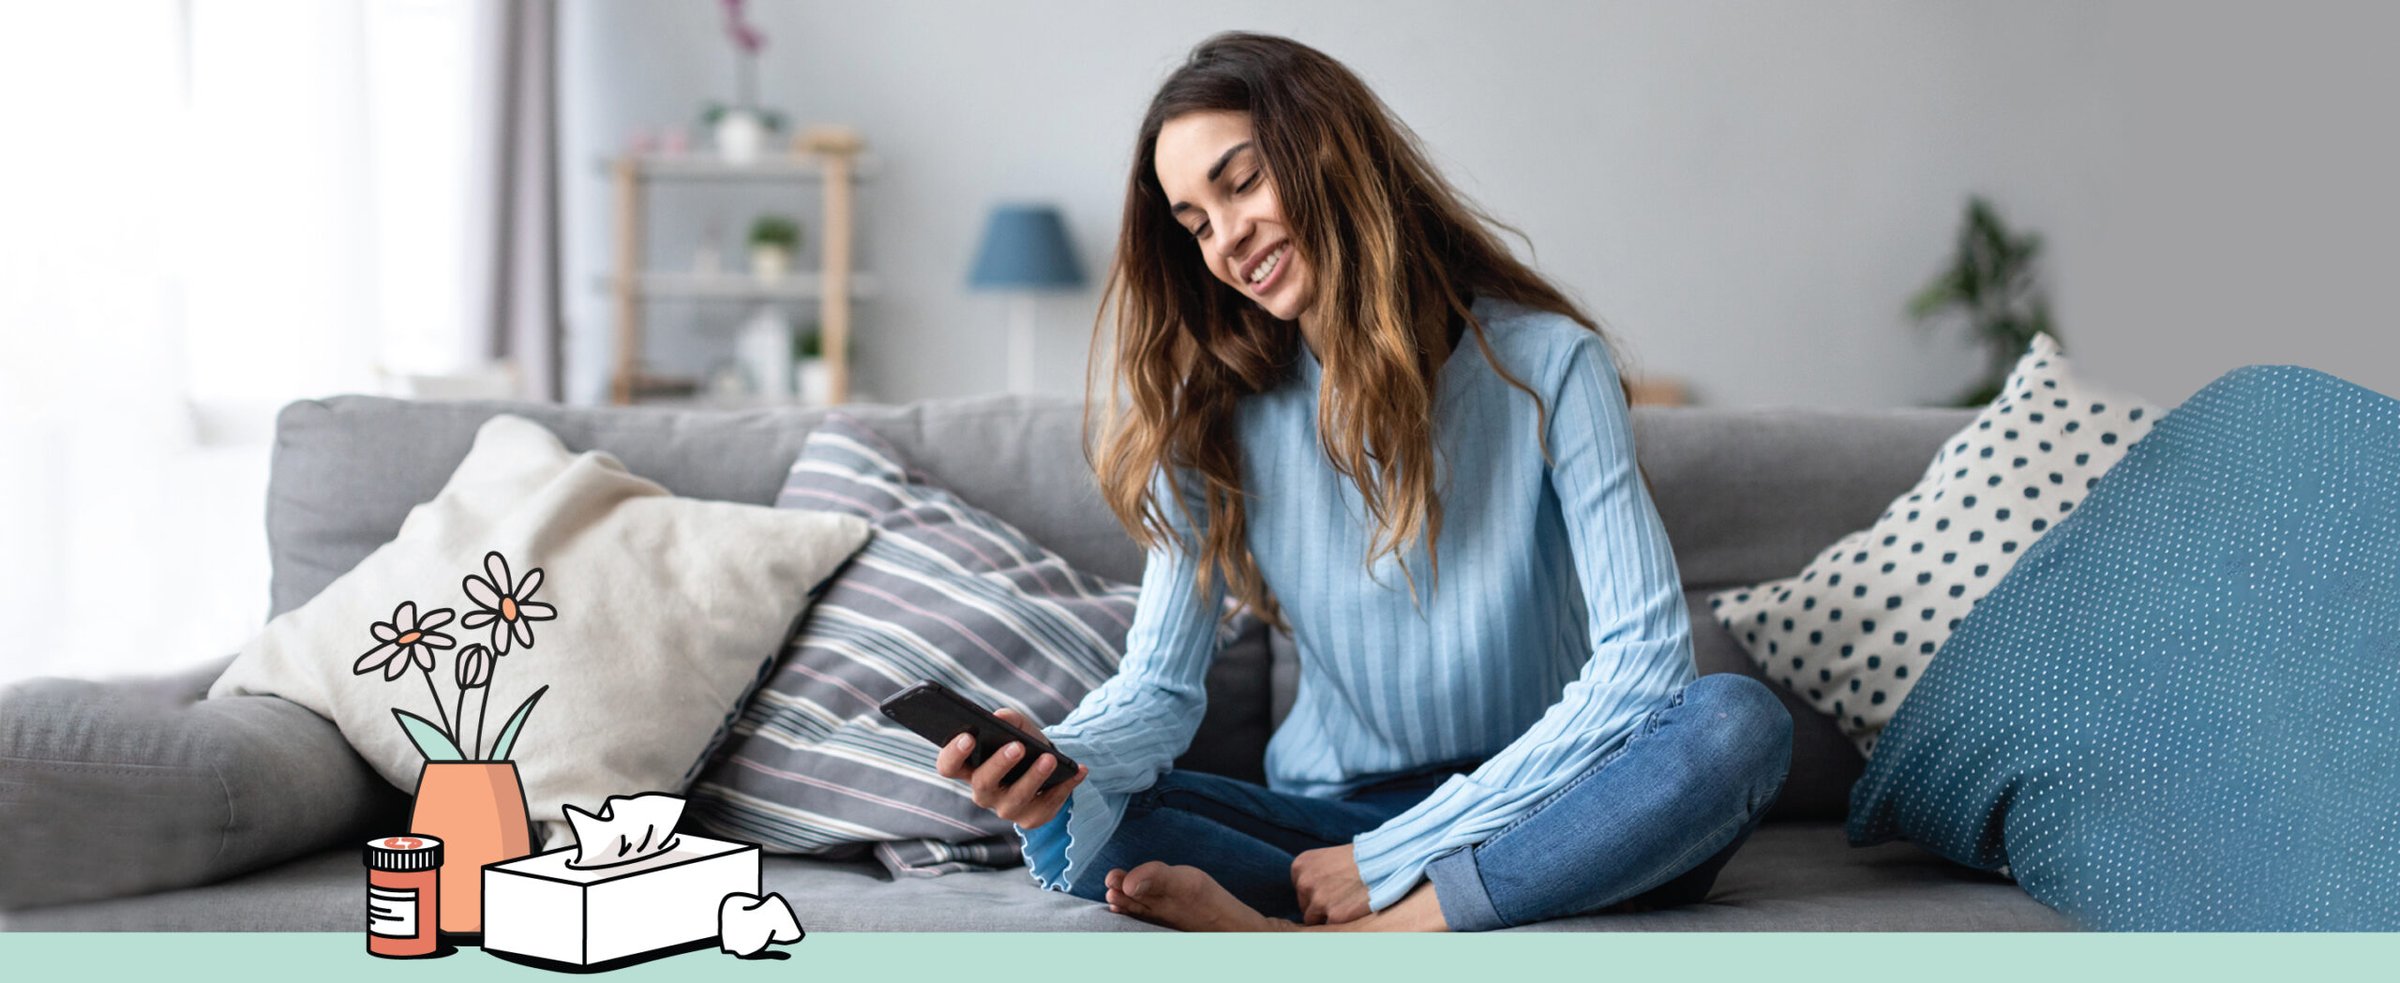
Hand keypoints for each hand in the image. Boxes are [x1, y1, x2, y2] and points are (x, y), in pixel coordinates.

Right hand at [932, 707, 1086, 828]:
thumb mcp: (1017, 727)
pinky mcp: (1031, 819)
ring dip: (1035, 777)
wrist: (1049, 765)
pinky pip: (1047, 805)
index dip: (953, 754)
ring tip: (1051, 758)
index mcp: (970, 768)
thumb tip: (1001, 718)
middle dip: (1000, 764)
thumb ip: (1008, 719)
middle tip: (1017, 746)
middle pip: (983, 784)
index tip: (967, 737)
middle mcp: (984, 792)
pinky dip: (1065, 786)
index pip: (948, 766)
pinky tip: (1078, 770)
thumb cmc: (1024, 743)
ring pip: (1017, 798)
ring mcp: (1006, 808)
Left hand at [1291, 844, 1371, 924]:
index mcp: (1300, 865)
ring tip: (1347, 905)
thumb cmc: (1360, 858)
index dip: (1316, 892)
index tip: (1331, 889)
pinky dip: (1341, 921)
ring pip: (1313, 919)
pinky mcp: (1334, 916)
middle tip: (1341, 899)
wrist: (1384, 861)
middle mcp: (1304, 882)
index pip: (1300, 889)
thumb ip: (1315, 875)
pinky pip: (1330, 926)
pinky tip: (1353, 910)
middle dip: (1320, 906)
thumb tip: (1309, 896)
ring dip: (1328, 916)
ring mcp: (1318, 900)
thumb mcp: (1329, 858)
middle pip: (1305, 905)